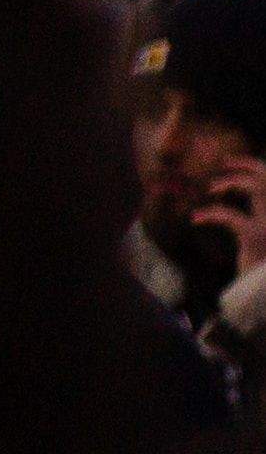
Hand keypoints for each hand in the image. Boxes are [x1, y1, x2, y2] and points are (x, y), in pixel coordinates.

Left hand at [200, 157, 265, 280]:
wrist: (264, 290)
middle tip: (222, 163)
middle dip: (245, 165)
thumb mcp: (260, 235)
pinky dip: (211, 213)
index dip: (253, 166)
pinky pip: (231, 215)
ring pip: (257, 188)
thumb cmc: (261, 265)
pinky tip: (196, 219)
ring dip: (230, 183)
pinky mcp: (255, 237)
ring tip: (212, 190)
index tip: (229, 163)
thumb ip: (257, 215)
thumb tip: (239, 197)